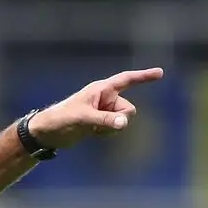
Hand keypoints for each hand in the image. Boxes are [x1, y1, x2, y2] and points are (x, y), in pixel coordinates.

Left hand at [28, 68, 164, 148]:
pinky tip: (92, 133)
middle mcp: (105, 98)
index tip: (160, 73)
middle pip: (128, 109)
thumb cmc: (61, 119)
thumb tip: (124, 123)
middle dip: (118, 120)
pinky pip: (115, 128)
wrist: (46, 133)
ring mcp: (104, 111)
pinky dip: (107, 133)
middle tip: (97, 125)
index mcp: (101, 89)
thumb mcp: (83, 119)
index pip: (126, 80)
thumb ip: (104, 120)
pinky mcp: (100, 123)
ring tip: (92, 129)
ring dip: (111, 129)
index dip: (143, 77)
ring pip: (123, 121)